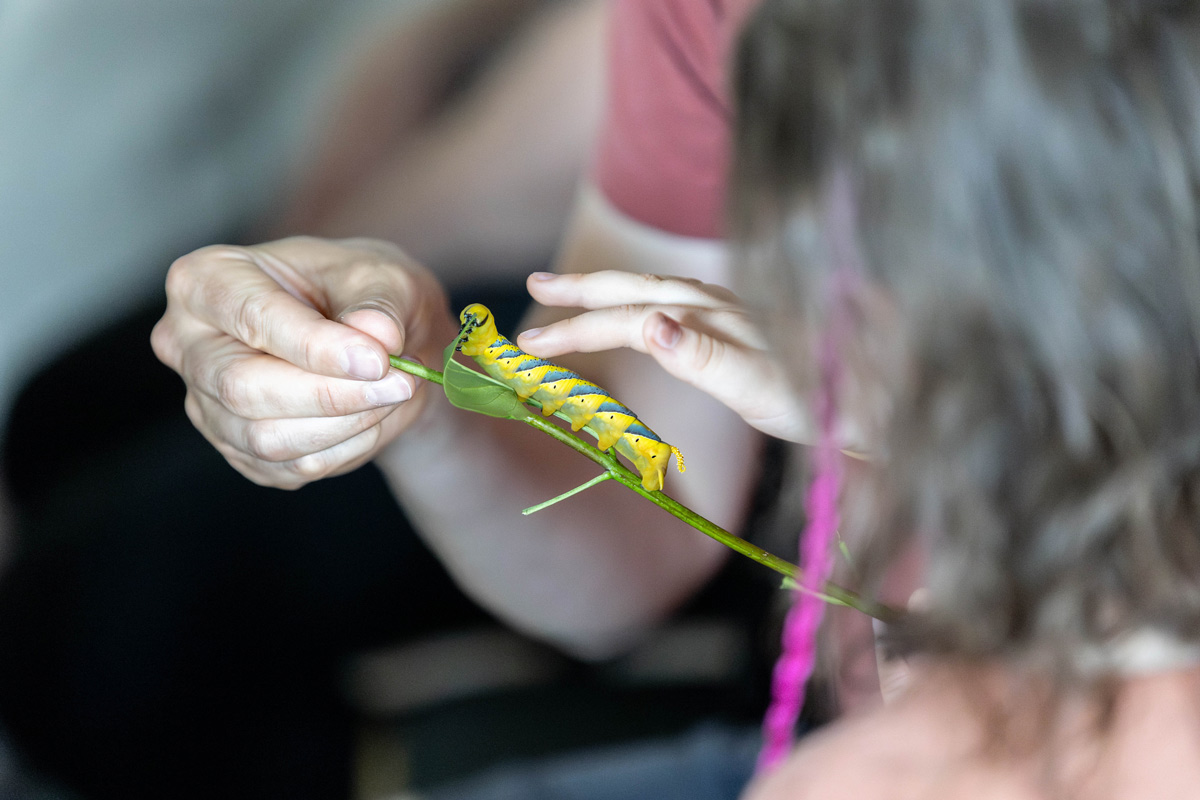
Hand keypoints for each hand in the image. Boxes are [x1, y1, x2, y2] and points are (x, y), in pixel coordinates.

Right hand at [151, 236, 453, 487]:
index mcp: (208, 279)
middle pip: (242, 387)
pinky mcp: (238, 449)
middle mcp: (188, 344)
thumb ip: (379, 304)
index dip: (316, 345)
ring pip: (264, 438)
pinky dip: (343, 449)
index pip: (251, 316)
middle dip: (330, 394)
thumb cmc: (363, 294)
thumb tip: (378, 336)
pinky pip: (288, 467)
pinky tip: (372, 418)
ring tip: (394, 394)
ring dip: (344, 425)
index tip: (377, 360)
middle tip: (400, 383)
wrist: (374, 344)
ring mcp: (207, 402)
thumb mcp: (382, 276)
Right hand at [516, 270, 812, 442]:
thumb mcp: (760, 386)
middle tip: (534, 286)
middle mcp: (717, 306)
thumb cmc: (822, 401)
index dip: (575, 329)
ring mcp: (731, 311)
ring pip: (655, 290)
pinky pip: (675, 301)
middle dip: (582, 289)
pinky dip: (643, 301)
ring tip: (572, 293)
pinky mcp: (743, 324)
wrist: (878, 395)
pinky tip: (644, 311)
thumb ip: (702, 355)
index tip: (527, 346)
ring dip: (609, 291)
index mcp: (709, 319)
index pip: (625, 317)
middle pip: (636, 288)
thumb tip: (648, 325)